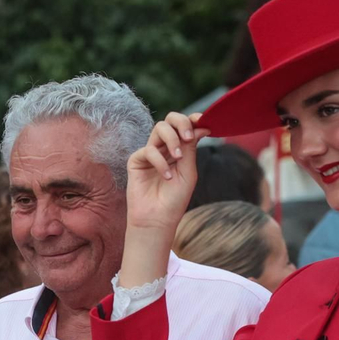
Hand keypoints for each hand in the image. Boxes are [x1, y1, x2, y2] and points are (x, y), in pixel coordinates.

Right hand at [126, 111, 209, 232]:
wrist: (158, 219)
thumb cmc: (175, 199)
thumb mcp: (188, 171)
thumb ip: (191, 148)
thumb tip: (201, 125)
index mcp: (179, 149)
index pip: (184, 127)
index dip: (192, 119)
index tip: (202, 120)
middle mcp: (164, 148)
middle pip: (170, 120)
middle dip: (181, 122)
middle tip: (189, 137)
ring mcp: (150, 153)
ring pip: (159, 128)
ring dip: (172, 139)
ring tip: (178, 157)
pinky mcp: (136, 161)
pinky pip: (149, 150)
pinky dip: (161, 162)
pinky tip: (166, 176)